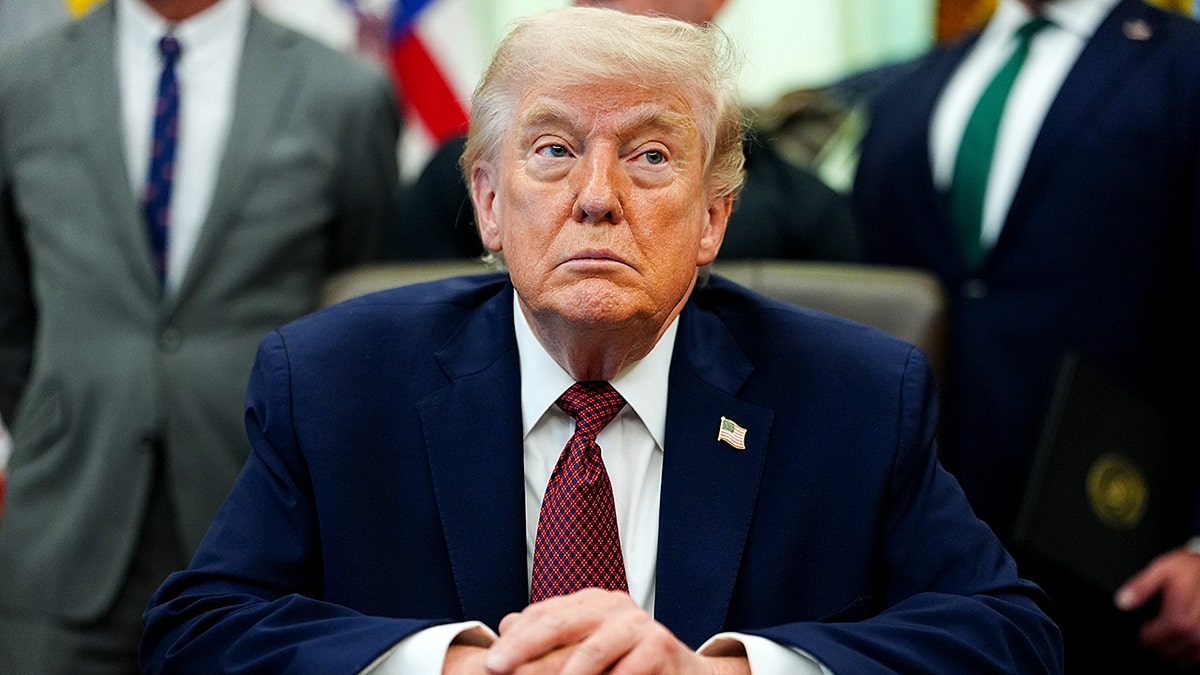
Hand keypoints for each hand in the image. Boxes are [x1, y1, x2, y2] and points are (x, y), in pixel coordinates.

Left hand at [483, 588, 749, 674]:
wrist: (682, 673)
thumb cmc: (626, 662)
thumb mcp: (585, 646)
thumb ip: (551, 637)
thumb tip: (506, 625)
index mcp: (589, 602)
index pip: (543, 614)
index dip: (515, 639)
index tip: (490, 665)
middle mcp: (611, 606)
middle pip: (558, 622)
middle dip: (524, 649)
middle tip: (497, 670)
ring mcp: (637, 623)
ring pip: (591, 650)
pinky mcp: (660, 645)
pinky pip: (629, 669)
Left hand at [1116, 546, 1199, 666]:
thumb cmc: (1189, 569)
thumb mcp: (1161, 570)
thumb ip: (1141, 587)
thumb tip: (1122, 601)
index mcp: (1179, 619)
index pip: (1152, 642)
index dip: (1143, 636)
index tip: (1143, 628)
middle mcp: (1196, 633)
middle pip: (1166, 652)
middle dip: (1156, 644)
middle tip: (1153, 631)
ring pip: (1183, 659)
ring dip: (1172, 651)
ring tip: (1167, 636)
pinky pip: (1198, 658)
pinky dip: (1189, 653)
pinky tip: (1183, 640)